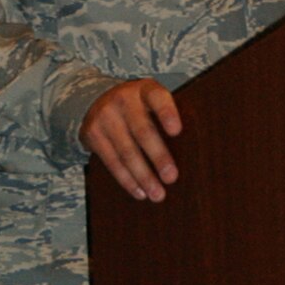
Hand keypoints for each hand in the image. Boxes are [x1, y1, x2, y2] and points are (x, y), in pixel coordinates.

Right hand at [80, 80, 181, 201]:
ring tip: (157, 194)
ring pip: (126, 151)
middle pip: (143, 131)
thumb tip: (192, 150)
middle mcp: (123, 99)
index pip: (157, 98)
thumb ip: (165, 117)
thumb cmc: (137, 106)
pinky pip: (111, 161)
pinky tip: (140, 192)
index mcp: (145, 90)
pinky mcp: (92, 134)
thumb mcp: (150, 101)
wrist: (95, 99)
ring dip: (143, 176)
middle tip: (171, 177)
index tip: (177, 131)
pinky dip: (127, 180)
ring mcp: (105, 116)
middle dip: (158, 156)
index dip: (167, 113)